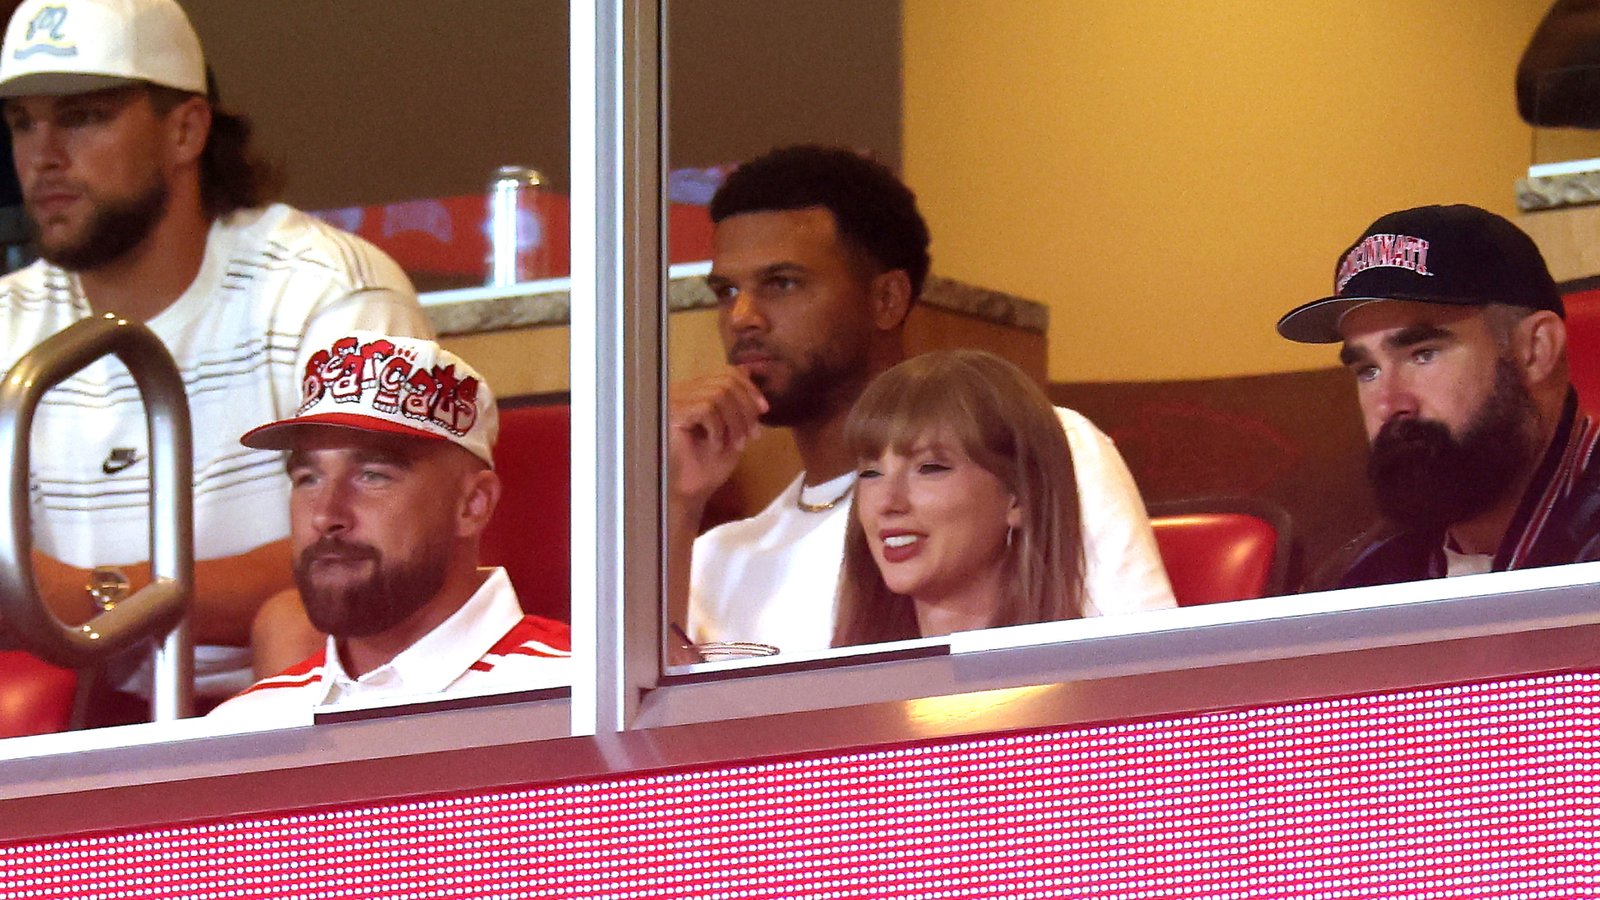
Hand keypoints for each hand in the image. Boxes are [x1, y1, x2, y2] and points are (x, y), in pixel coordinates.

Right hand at [667, 367, 767, 507]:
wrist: (691, 492)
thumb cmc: (709, 464)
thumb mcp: (734, 428)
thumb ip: (740, 403)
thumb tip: (749, 371)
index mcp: (697, 391)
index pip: (727, 372)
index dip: (749, 388)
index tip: (764, 410)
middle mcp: (683, 391)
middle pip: (726, 381)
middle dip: (746, 408)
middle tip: (752, 434)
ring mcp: (675, 401)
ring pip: (719, 394)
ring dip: (735, 421)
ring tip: (737, 444)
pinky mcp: (672, 415)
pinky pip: (706, 409)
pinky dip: (718, 429)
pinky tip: (715, 446)